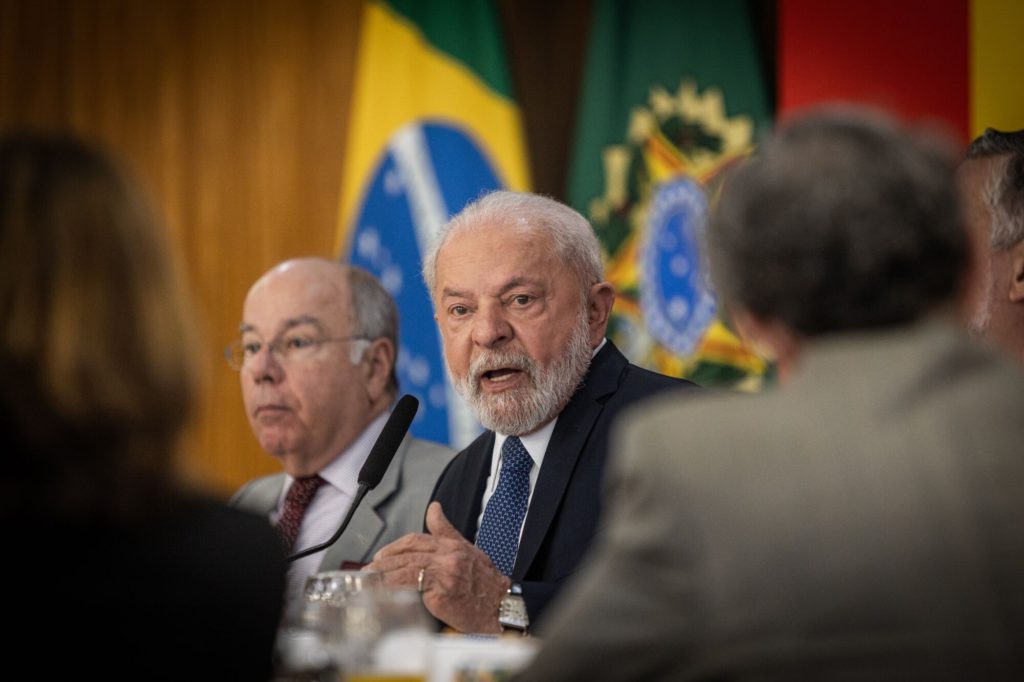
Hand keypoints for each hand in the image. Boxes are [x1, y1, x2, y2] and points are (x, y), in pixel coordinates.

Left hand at [366, 501, 509, 633]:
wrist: (501, 607)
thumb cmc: (486, 584)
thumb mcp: (467, 550)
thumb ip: (445, 530)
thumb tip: (433, 508)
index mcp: (452, 545)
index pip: (416, 539)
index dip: (395, 547)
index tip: (381, 555)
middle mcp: (448, 556)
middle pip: (408, 552)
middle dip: (385, 560)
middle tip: (370, 569)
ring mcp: (446, 573)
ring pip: (407, 568)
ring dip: (385, 574)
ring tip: (371, 581)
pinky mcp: (443, 592)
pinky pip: (412, 586)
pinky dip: (395, 587)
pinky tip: (385, 592)